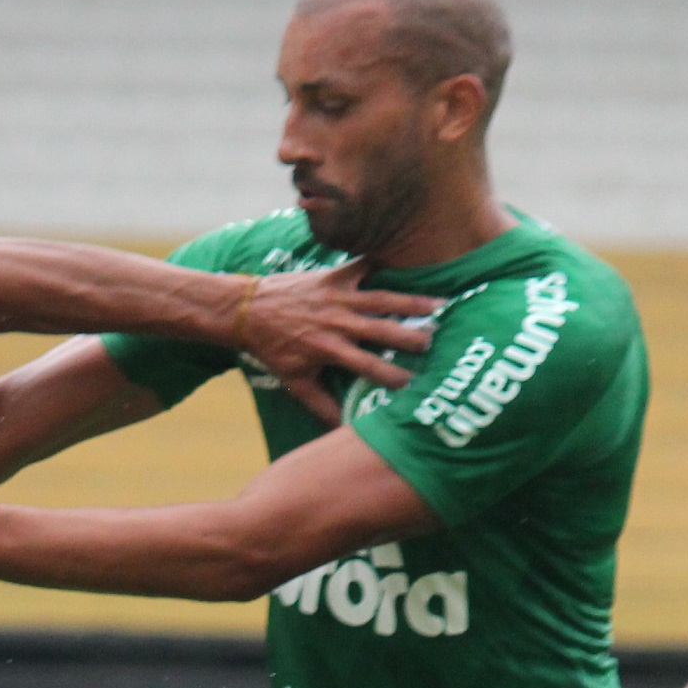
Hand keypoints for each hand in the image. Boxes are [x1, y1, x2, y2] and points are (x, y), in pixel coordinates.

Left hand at [240, 264, 438, 422]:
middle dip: (410, 336)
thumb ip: (320, 404)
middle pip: (382, 331)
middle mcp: (337, 323)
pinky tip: (409, 258)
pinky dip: (384, 261)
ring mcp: (336, 298)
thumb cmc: (272, 348)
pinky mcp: (332, 276)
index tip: (415, 384)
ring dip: (411, 301)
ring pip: (381, 299)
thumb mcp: (294, 380)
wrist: (247, 310)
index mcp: (330, 350)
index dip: (392, 376)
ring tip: (440, 304)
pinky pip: (363, 265)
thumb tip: (341, 430)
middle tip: (436, 340)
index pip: (368, 367)